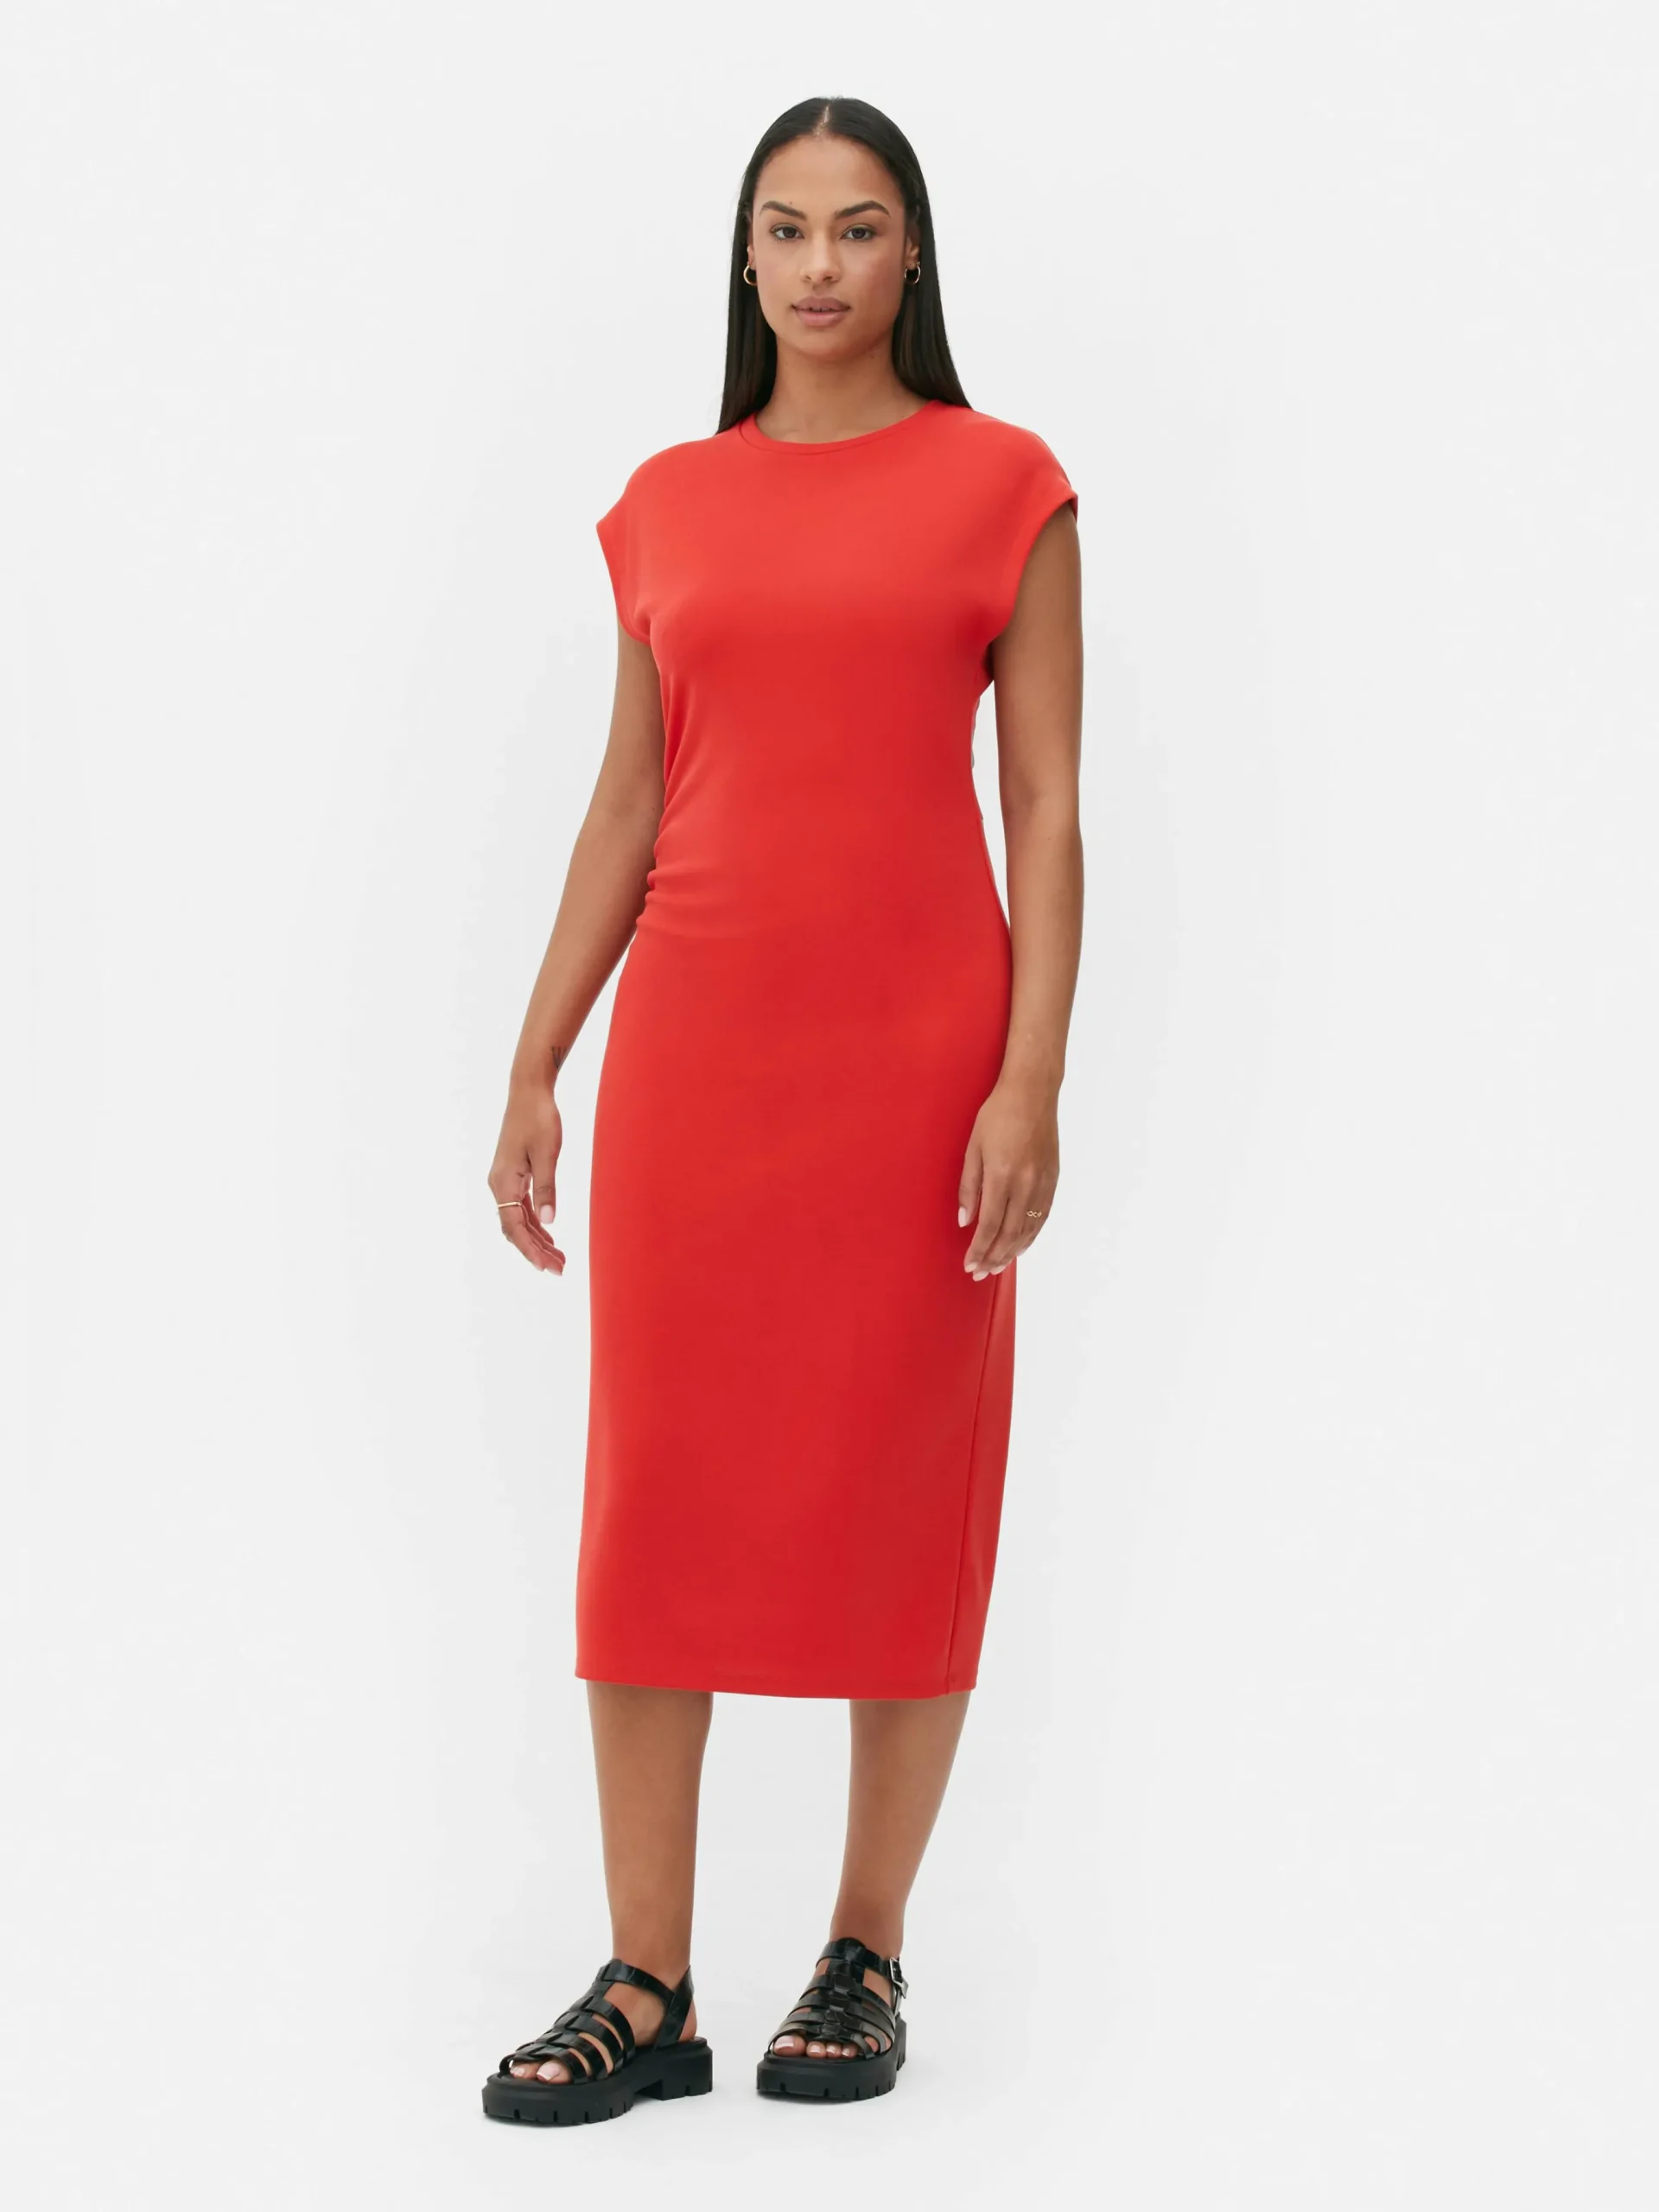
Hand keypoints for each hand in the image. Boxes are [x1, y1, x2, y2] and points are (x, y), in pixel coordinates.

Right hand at [489, 1076, 565, 1273]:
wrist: (529, 1091)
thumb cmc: (539, 1118)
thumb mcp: (547, 1154)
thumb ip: (547, 1188)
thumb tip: (549, 1221)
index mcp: (503, 1182)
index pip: (514, 1226)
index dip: (530, 1249)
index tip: (546, 1267)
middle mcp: (499, 1184)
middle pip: (515, 1228)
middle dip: (536, 1250)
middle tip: (560, 1269)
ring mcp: (505, 1180)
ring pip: (519, 1219)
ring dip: (537, 1239)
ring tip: (559, 1258)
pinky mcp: (514, 1174)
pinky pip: (522, 1206)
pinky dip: (536, 1222)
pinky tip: (549, 1234)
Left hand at [957, 1076, 1058, 1280]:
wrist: (1033, 1092)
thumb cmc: (997, 1114)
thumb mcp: (973, 1147)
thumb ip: (969, 1186)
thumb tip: (966, 1220)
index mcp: (1002, 1175)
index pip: (990, 1224)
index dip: (979, 1249)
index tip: (969, 1265)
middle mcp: (1026, 1183)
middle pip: (1010, 1233)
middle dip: (994, 1257)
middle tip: (980, 1273)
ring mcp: (1043, 1182)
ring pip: (1029, 1228)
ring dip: (1012, 1251)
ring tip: (997, 1265)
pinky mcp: (1053, 1178)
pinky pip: (1042, 1215)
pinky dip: (1031, 1235)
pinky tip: (1020, 1245)